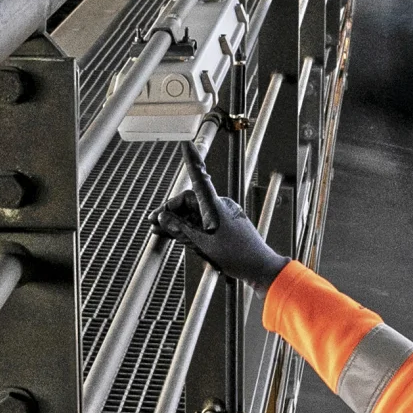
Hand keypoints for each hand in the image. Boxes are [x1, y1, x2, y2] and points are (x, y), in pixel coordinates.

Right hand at [153, 173, 285, 289]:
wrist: (259, 268)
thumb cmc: (237, 256)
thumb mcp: (202, 244)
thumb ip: (180, 229)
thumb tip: (163, 218)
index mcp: (215, 206)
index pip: (199, 178)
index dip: (192, 160)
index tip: (186, 144)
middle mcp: (218, 207)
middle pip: (189, 201)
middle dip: (170, 211)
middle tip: (153, 222)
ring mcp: (221, 216)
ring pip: (193, 214)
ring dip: (176, 222)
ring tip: (159, 232)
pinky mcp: (223, 226)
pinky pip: (200, 222)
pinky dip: (187, 228)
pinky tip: (173, 235)